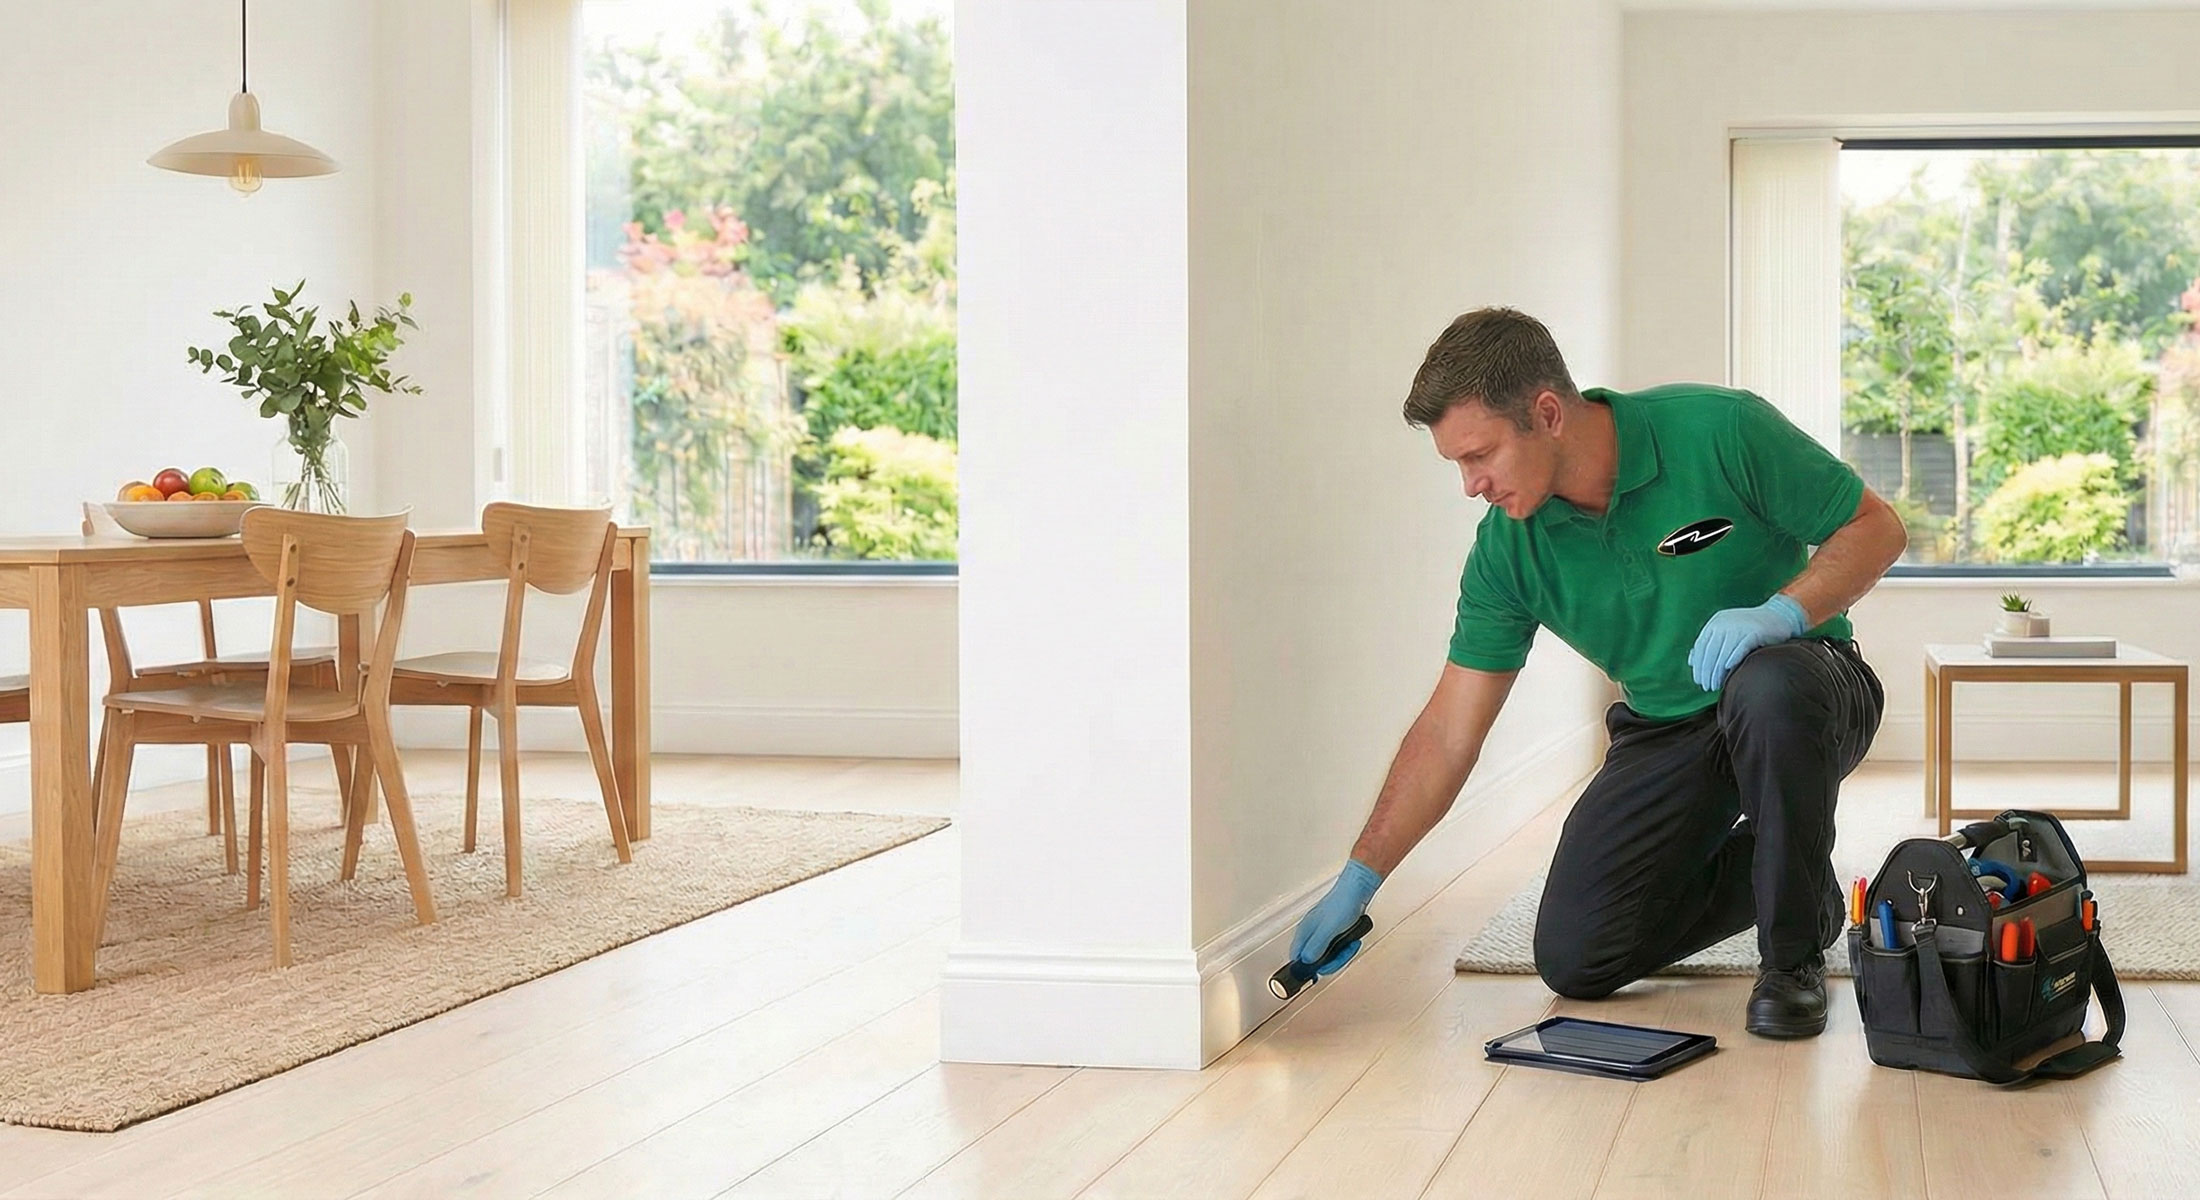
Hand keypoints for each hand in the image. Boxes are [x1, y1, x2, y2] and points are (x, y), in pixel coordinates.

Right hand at [1291, 859, 1382, 974]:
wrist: (1357, 890)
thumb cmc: (1343, 903)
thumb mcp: (1328, 929)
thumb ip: (1317, 946)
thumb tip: (1307, 961)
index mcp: (1305, 931)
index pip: (1297, 957)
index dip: (1305, 969)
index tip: (1315, 976)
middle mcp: (1311, 932)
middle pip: (1315, 959)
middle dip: (1331, 961)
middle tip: (1341, 958)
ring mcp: (1323, 932)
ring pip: (1328, 954)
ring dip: (1341, 954)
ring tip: (1350, 946)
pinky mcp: (1334, 931)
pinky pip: (1337, 947)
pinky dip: (1346, 947)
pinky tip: (1353, 942)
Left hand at [1689, 593, 1807, 690]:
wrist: (1779, 616)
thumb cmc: (1750, 630)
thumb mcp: (1727, 633)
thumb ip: (1710, 645)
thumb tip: (1691, 660)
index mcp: (1716, 622)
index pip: (1701, 646)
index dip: (1698, 665)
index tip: (1698, 680)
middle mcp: (1725, 622)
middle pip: (1711, 650)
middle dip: (1707, 671)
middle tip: (1707, 686)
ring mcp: (1740, 625)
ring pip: (1723, 651)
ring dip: (1718, 671)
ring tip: (1716, 685)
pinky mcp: (1755, 630)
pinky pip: (1742, 646)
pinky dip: (1734, 658)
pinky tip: (1730, 669)